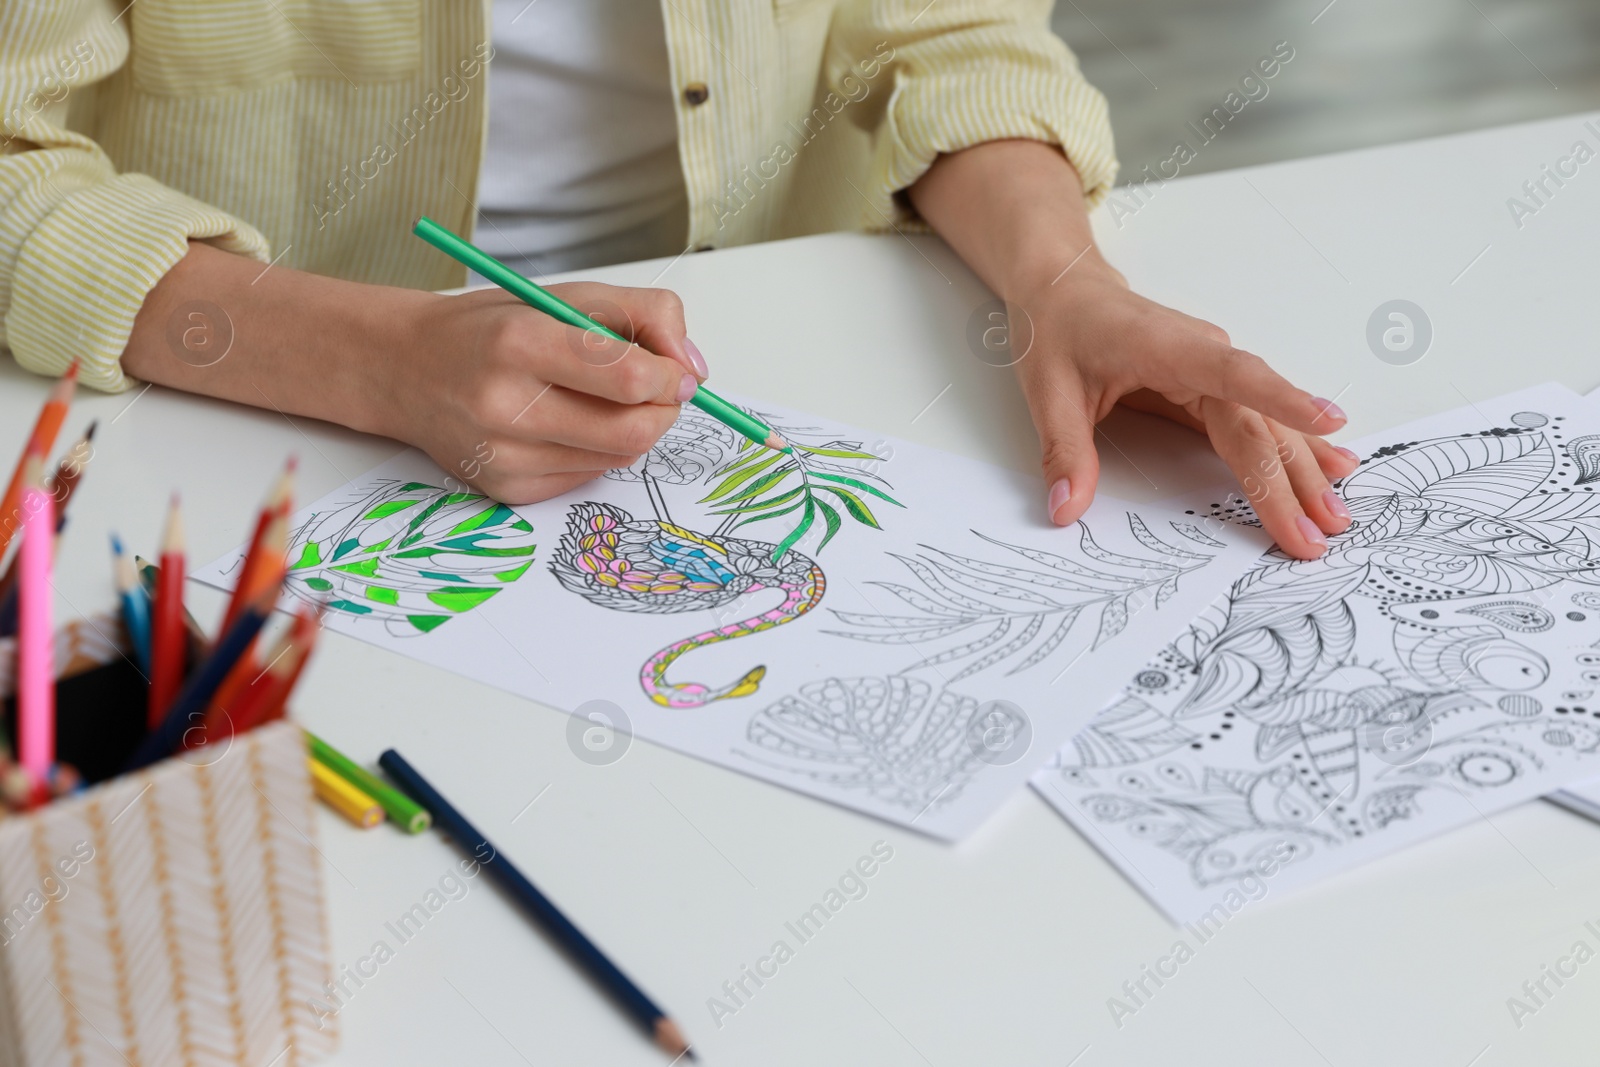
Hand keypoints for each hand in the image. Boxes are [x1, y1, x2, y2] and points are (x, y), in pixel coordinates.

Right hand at [123, 245, 705, 503]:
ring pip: (617, 458)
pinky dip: (598, 452)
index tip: (678, 371)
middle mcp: (505, 404)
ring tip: (608, 401)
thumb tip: (694, 367)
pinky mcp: (505, 489)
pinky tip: (569, 425)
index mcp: (520, 341)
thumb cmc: (491, 327)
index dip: (671, 377)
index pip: (628, 377)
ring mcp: (503, 455)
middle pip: (632, 430)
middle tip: (660, 392)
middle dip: (664, 411)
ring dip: (634, 431)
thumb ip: (642, 315)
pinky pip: (587, 478)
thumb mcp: (562, 294)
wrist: (403, 368)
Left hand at [908, 139, 1355, 558]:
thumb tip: (1066, 509)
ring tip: (1336, 514)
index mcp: (1168, 350)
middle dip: (1291, 479)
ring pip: (1267, 425)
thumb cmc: (1060, 330)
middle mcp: (1204, 357)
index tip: (1329, 422)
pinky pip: (1258, 420)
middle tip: (1319, 530)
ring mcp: (1213, 371)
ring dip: (1304, 470)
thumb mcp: (1048, 392)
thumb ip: (1064, 452)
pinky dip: (1295, 446)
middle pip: (1257, 422)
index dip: (1281, 400)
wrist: (1065, 290)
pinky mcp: (1212, 387)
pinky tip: (1332, 467)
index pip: (1234, 376)